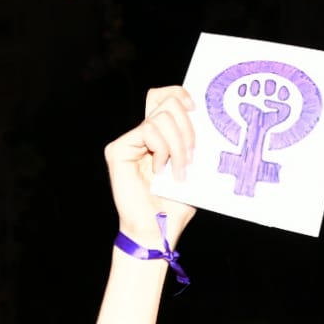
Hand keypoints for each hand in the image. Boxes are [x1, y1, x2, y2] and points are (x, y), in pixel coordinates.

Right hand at [104, 86, 198, 245]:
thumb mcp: (194, 168)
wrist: (158, 229)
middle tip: (191, 155)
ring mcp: (129, 141)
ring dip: (178, 146)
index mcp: (160, 136)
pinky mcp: (118, 149)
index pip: (166, 97)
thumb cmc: (175, 205)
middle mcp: (142, 134)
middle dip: (187, 127)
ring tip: (178, 170)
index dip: (180, 94)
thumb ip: (195, 141)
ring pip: (161, 117)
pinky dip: (163, 150)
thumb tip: (206, 114)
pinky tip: (160, 170)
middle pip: (166, 101)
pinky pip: (148, 131)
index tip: (196, 108)